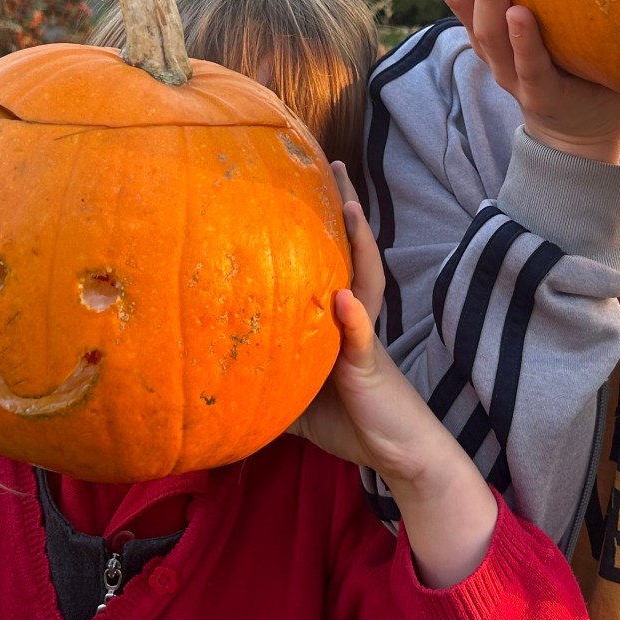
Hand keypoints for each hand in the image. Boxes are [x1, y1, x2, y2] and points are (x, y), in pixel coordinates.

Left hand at [292, 165, 441, 486]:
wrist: (400, 455)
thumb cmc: (353, 424)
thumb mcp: (299, 400)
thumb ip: (270, 381)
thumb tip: (220, 380)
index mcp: (339, 323)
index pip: (332, 263)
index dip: (325, 227)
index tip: (309, 184)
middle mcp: (355, 321)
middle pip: (353, 255)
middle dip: (346, 211)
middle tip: (335, 164)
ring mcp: (365, 341)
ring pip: (364, 282)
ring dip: (357, 245)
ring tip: (349, 208)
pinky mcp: (369, 369)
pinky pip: (360, 340)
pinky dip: (352, 319)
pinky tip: (343, 298)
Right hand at [441, 0, 619, 163]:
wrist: (583, 129)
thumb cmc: (569, 53)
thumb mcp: (551, 4)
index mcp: (486, 17)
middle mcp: (490, 42)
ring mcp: (513, 71)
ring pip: (489, 30)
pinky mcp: (544, 96)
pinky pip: (529, 67)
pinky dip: (523, 41)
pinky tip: (522, 14)